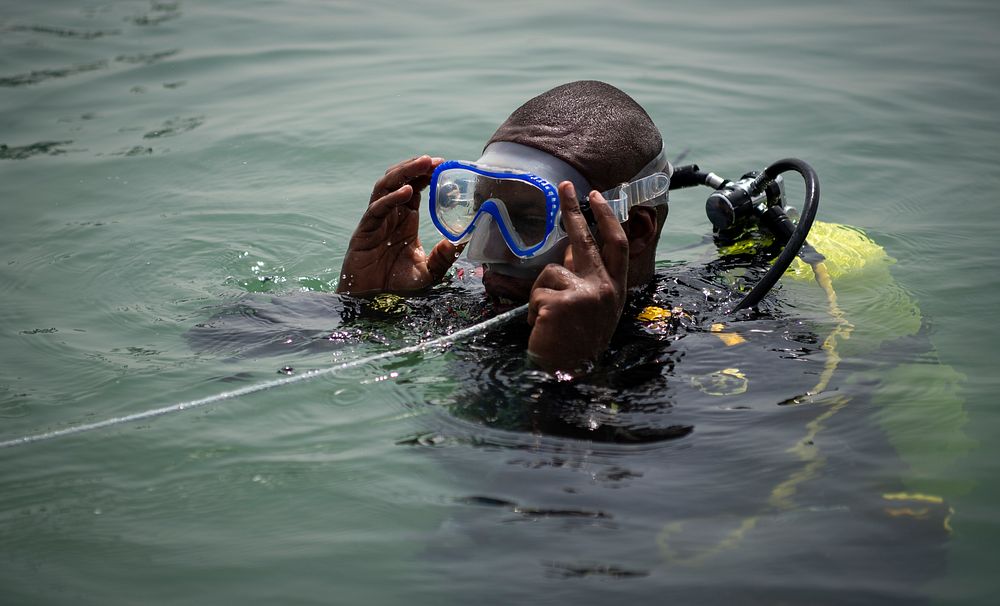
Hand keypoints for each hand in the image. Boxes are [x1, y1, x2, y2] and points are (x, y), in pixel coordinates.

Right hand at [337, 155, 460, 294]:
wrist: (371, 301)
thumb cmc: (396, 285)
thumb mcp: (427, 272)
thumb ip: (442, 258)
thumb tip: (459, 242)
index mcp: (405, 220)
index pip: (415, 188)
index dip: (427, 174)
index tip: (445, 164)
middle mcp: (390, 216)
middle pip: (400, 181)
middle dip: (416, 167)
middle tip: (435, 159)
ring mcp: (376, 222)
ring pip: (386, 187)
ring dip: (404, 173)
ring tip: (422, 164)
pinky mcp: (364, 232)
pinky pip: (377, 210)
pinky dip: (391, 199)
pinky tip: (406, 192)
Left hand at [526, 182, 628, 372]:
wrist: (568, 375)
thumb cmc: (575, 344)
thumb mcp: (591, 309)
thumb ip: (584, 279)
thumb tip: (569, 247)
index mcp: (615, 289)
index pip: (615, 245)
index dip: (606, 218)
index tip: (597, 196)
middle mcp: (605, 288)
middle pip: (586, 239)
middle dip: (574, 210)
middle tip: (564, 186)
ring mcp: (585, 294)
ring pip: (549, 273)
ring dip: (541, 294)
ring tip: (547, 319)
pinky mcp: (561, 303)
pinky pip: (536, 294)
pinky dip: (533, 311)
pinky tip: (542, 329)